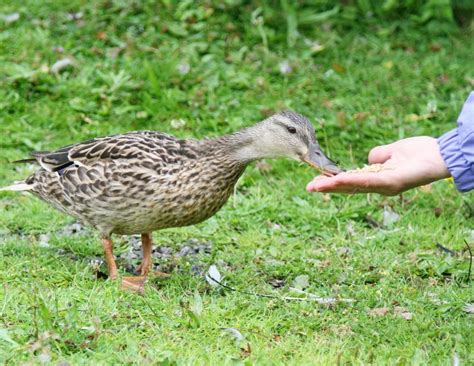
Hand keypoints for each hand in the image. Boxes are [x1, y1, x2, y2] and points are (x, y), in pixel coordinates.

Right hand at [306, 136, 450, 195]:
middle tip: (309, 187)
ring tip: (317, 186)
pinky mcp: (393, 183)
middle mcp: (380, 186)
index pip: (352, 182)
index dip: (334, 182)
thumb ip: (378, 156)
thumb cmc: (420, 152)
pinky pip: (368, 182)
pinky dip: (352, 181)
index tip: (317, 180)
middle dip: (328, 188)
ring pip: (355, 186)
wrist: (442, 154)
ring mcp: (386, 186)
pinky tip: (338, 180)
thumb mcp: (392, 151)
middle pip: (349, 187)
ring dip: (334, 186)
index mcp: (378, 179)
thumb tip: (369, 158)